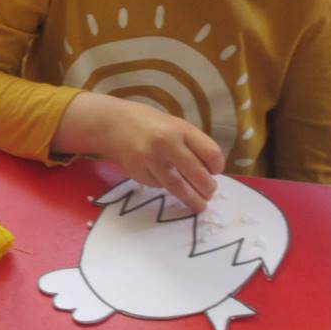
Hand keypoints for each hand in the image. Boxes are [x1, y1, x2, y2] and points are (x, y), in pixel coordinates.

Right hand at [58, 93, 224, 212]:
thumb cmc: (150, 124)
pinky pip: (158, 185)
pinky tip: (167, 183)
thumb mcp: (174, 125)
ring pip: (177, 186)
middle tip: (210, 193)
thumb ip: (191, 144)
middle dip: (207, 187)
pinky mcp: (138, 173)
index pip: (210, 153)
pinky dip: (166, 186)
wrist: (113, 124)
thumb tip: (209, 172)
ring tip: (200, 205)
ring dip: (191, 198)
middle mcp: (167, 143)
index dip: (217, 166)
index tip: (215, 172)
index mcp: (181, 129)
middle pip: (197, 173)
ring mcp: (150, 160)